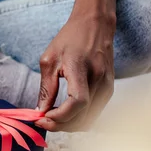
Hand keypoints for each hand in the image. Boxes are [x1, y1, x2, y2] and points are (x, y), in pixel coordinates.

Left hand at [35, 0, 117, 131]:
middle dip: (61, 125)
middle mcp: (99, 79)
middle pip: (84, 116)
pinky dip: (79, 118)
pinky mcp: (110, 90)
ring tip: (51, 118)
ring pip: (90, 119)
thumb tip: (41, 112)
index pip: (77, 102)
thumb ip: (46, 87)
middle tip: (42, 122)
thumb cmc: (69, 39)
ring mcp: (108, 86)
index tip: (42, 119)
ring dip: (70, 125)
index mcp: (81, 68)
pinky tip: (64, 113)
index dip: (60, 116)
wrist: (95, 25)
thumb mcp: (49, 59)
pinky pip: (95, 113)